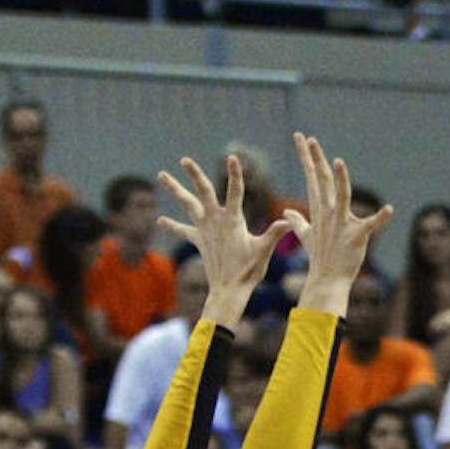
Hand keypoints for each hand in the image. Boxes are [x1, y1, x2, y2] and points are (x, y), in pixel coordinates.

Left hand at [158, 154, 288, 325]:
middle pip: (203, 191)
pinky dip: (172, 225)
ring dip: (175, 189)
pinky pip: (183, 230)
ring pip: (188, 204)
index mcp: (232, 220)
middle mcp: (215, 220)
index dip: (235, 174)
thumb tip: (289, 221)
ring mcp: (204, 229)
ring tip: (161, 175)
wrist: (228, 290)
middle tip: (184, 160)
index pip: (235, 191)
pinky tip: (160, 220)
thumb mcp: (263, 250)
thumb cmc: (248, 271)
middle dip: (194, 174)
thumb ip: (274, 233)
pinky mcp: (199, 240)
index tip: (232, 158)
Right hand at [284, 133, 394, 315]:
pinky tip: (389, 210)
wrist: (327, 280)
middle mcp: (328, 213)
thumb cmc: (320, 258)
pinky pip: (370, 225)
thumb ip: (298, 222)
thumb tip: (287, 214)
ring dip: (340, 180)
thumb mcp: (306, 237)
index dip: (307, 157)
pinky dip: (380, 219)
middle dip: (315, 159)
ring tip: (338, 162)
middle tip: (308, 138)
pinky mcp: (356, 237)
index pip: (311, 178)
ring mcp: (341, 224)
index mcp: (319, 210)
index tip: (301, 138)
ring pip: (341, 197)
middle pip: (320, 181)